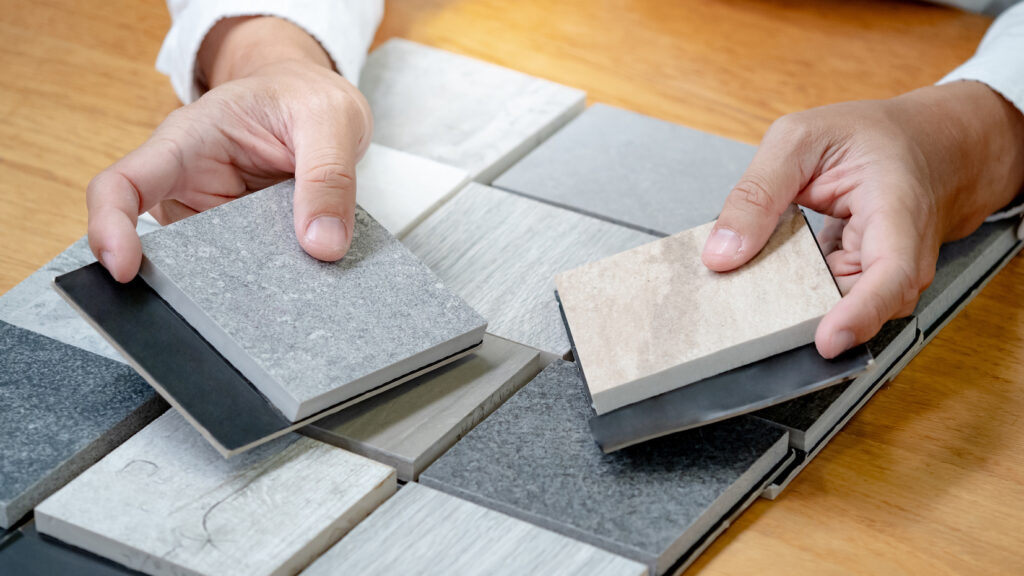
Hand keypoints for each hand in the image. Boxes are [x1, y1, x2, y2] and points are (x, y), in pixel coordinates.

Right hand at [87, 17, 372, 282]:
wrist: (318, 105)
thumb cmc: (305, 97)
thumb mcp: (329, 120)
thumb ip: (328, 177)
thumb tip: (322, 245)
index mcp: (186, 143)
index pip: (123, 185)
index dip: (110, 228)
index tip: (124, 270)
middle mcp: (190, 187)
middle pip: (164, 249)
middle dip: (186, 286)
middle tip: (230, 311)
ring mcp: (217, 220)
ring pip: (210, 271)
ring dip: (238, 291)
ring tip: (277, 301)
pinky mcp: (247, 243)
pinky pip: (251, 275)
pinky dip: (270, 287)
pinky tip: (296, 295)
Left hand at [702, 82, 1023, 357]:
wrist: (928, 142)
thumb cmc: (872, 136)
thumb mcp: (799, 139)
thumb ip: (757, 193)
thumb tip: (720, 255)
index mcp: (896, 208)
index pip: (892, 273)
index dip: (861, 313)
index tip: (828, 341)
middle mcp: (902, 252)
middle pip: (866, 306)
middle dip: (811, 319)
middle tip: (753, 322)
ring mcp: (887, 272)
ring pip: (843, 309)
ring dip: (798, 308)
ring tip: (752, 298)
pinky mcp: (865, 280)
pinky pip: (830, 300)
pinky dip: (796, 295)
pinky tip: (764, 284)